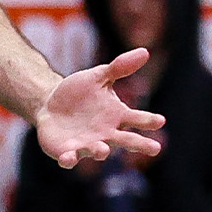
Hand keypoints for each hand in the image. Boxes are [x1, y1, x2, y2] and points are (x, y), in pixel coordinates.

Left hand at [34, 47, 165, 169]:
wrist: (51, 104)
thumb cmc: (79, 93)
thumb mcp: (98, 77)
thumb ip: (119, 68)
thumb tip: (145, 51)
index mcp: (117, 116)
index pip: (137, 118)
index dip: (148, 120)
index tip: (160, 120)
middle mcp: (106, 134)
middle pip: (126, 140)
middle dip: (139, 145)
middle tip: (155, 148)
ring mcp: (87, 145)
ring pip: (97, 151)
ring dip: (100, 151)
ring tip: (103, 149)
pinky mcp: (67, 152)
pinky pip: (69, 158)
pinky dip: (69, 159)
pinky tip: (67, 157)